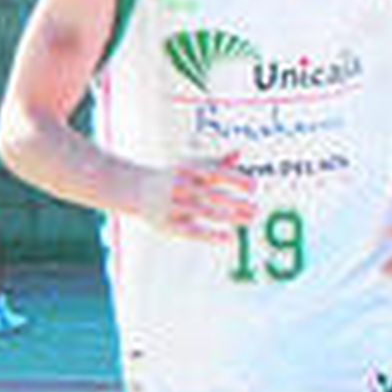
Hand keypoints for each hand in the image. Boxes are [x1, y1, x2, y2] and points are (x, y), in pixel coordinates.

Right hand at [138, 152, 255, 242]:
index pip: (215, 172)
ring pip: (205, 212)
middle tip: (257, 209)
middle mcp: (180, 185)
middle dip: (236, 202)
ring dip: (229, 217)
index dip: (235, 179)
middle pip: (212, 194)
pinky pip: (192, 230)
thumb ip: (216, 162)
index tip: (255, 186)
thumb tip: (239, 153)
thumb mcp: (192, 166)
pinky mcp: (167, 223)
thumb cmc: (173, 176)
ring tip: (249, 220)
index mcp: (188, 169)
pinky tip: (229, 238)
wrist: (135, 188)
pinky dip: (211, 235)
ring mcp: (173, 204)